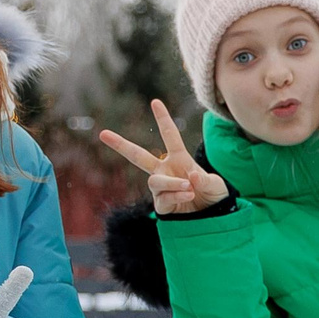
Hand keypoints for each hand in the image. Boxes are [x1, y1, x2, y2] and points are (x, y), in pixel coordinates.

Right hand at [100, 99, 228, 215]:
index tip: (155, 102)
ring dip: (172, 183)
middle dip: (120, 145)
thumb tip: (189, 177)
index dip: (163, 119)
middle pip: (138, 156)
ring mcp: (162, 188)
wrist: (215, 216)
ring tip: (189, 188)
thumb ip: (204, 179)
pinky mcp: (162, 205)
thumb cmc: (214, 195)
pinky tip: (187, 196)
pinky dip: (175, 196)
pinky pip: (162, 199)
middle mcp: (165, 170)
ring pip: (155, 181)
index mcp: (179, 159)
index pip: (170, 135)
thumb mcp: (216, 184)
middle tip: (103, 134)